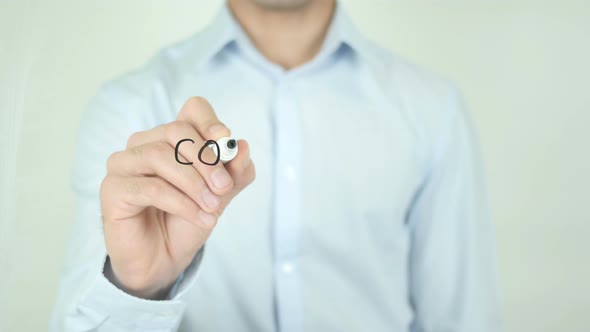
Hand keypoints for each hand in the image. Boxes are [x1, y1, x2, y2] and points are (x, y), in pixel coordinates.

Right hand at [99, 97, 254, 298]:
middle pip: (176, 131)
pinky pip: (150, 187)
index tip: (226, 142)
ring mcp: (124, 164)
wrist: (164, 260)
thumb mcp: (219, 196)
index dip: (209, 121)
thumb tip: (243, 148)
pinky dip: (181, 203)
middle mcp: (144, 143)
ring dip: (194, 184)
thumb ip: (234, 173)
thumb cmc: (187, 221)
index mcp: (172, 138)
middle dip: (206, 159)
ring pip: (159, 156)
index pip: (192, 110)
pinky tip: (200, 218)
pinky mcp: (112, 189)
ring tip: (213, 208)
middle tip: (224, 187)